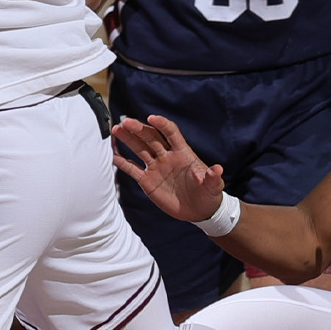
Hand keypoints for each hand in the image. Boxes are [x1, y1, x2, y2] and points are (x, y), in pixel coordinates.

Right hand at [111, 115, 225, 223]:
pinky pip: (132, 169)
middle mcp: (167, 156)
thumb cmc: (208, 195)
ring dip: (127, 139)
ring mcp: (156, 167)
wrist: (200, 211)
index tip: (151, 118)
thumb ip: (212, 178)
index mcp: (182, 153)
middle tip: (125, 123)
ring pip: (139, 149)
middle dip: (138, 129)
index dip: (162, 124)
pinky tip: (112, 154)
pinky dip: (122, 162)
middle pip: (150, 138)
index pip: (170, 133)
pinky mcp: (148, 181)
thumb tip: (218, 169)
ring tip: (115, 130)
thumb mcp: (212, 187)